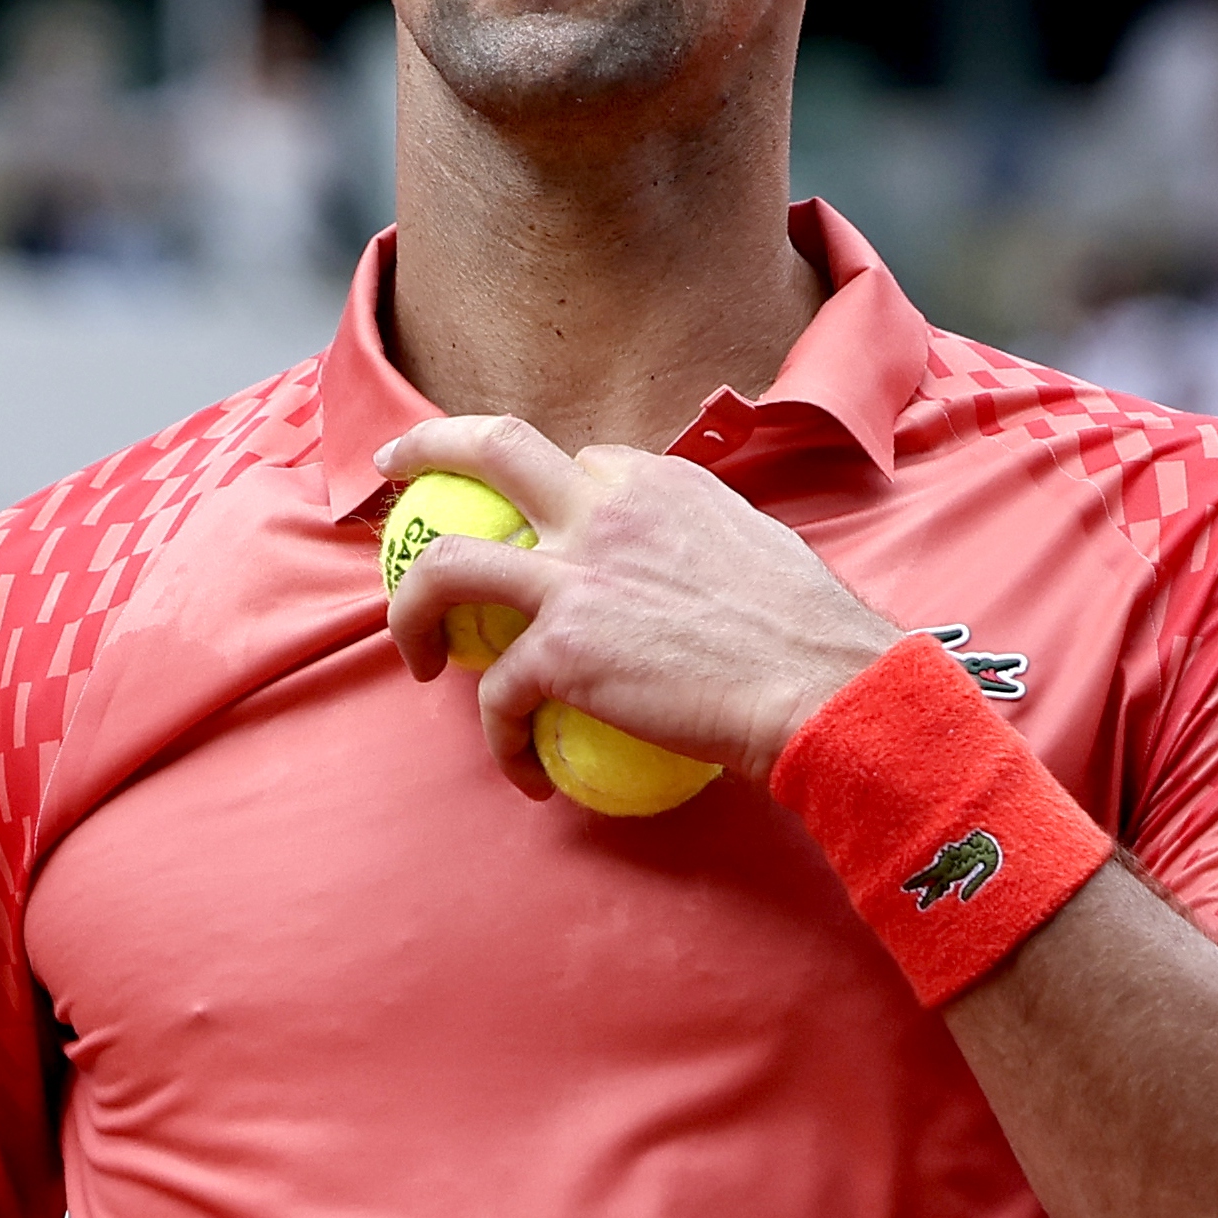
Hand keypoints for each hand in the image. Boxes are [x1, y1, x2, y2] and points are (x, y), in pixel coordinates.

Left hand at [373, 413, 905, 798]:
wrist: (823, 687)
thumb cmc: (810, 637)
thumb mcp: (757, 550)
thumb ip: (704, 544)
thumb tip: (696, 575)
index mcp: (657, 482)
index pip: (583, 463)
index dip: (552, 495)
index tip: (538, 527)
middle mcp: (607, 508)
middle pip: (492, 448)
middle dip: (426, 447)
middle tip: (394, 472)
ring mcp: (576, 575)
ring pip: (446, 565)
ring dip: (410, 608)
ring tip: (417, 656)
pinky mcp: (563, 651)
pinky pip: (496, 694)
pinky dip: (499, 738)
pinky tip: (524, 770)